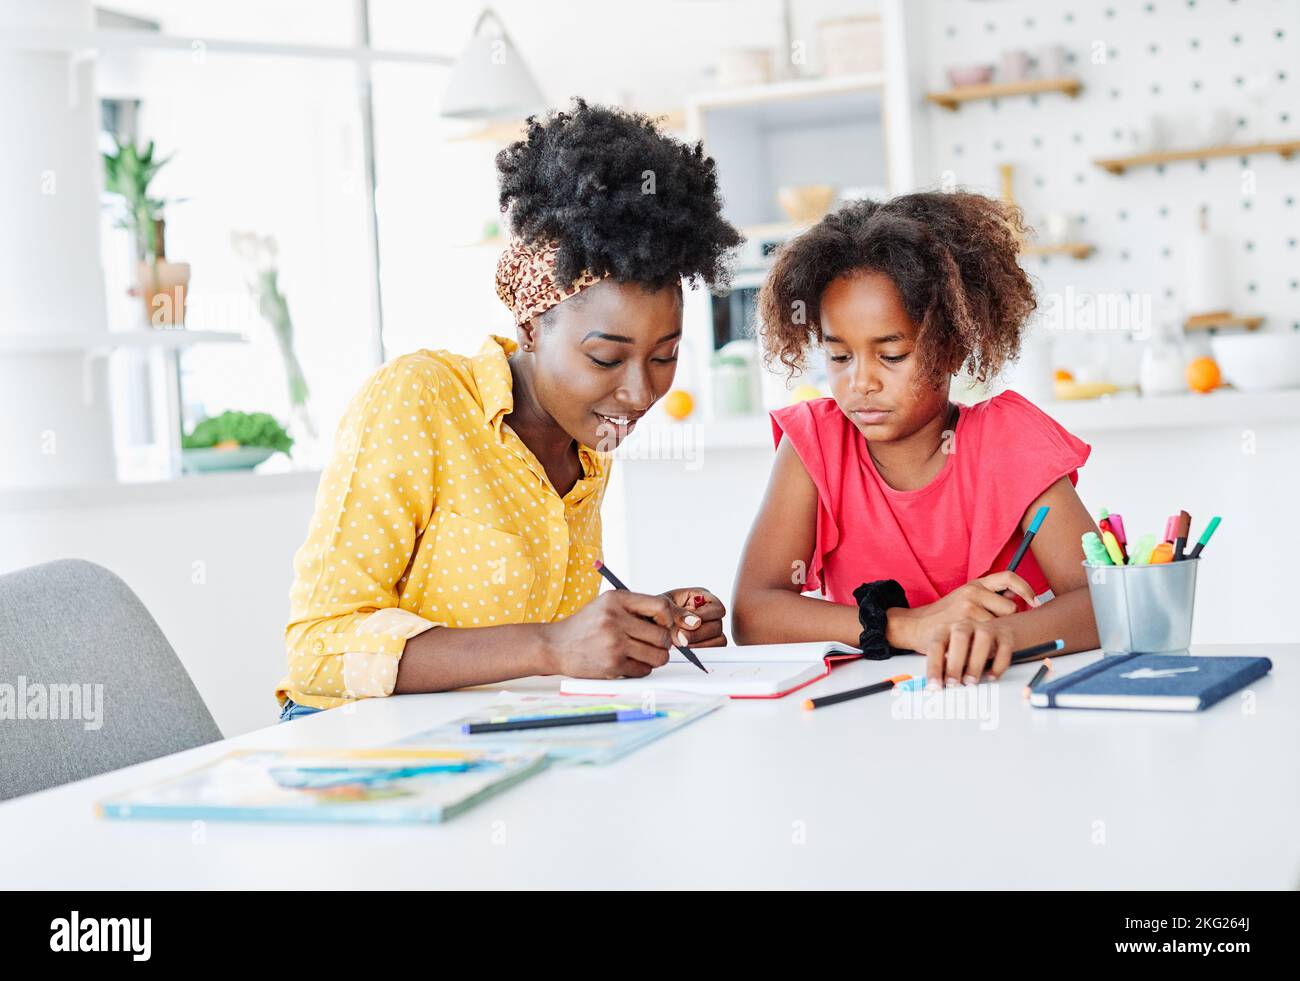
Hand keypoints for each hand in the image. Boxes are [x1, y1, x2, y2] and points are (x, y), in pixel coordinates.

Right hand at [540, 590, 693, 678]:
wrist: (555, 645)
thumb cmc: (587, 625)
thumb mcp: (608, 605)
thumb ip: (639, 609)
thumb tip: (680, 625)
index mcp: (616, 599)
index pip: (661, 606)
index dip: (670, 618)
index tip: (665, 624)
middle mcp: (615, 620)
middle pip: (663, 635)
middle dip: (664, 642)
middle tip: (653, 642)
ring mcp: (613, 644)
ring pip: (658, 656)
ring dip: (656, 657)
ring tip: (643, 653)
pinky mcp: (612, 665)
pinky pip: (644, 670)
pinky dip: (642, 668)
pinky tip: (628, 662)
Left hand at [661, 587, 727, 647]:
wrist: (648, 624)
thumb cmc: (656, 610)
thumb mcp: (663, 605)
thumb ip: (678, 612)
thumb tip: (694, 623)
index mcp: (701, 597)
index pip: (716, 608)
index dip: (703, 616)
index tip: (686, 623)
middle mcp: (709, 613)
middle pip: (717, 626)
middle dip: (696, 634)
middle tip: (679, 638)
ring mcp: (710, 630)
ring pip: (719, 640)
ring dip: (698, 644)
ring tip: (680, 644)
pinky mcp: (708, 644)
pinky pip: (714, 650)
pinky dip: (700, 651)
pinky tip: (685, 650)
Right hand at [887, 571, 1038, 651]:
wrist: (914, 625)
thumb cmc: (943, 616)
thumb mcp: (964, 599)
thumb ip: (988, 598)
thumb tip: (1018, 600)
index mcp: (975, 584)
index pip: (1009, 577)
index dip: (1026, 588)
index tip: (1036, 601)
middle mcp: (973, 592)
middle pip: (1010, 607)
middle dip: (1005, 621)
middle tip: (992, 630)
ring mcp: (968, 607)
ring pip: (999, 625)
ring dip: (992, 635)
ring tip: (975, 638)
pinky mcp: (963, 623)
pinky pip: (986, 637)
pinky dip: (982, 644)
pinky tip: (970, 644)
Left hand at [920, 616, 1017, 687]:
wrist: (993, 630)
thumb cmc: (966, 646)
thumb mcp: (950, 653)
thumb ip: (944, 666)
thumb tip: (937, 686)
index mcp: (947, 628)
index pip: (937, 645)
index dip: (934, 665)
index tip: (933, 685)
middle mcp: (965, 624)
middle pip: (960, 638)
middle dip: (955, 663)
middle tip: (952, 684)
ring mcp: (985, 627)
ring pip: (983, 640)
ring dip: (975, 663)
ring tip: (970, 682)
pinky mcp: (1004, 635)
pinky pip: (1004, 648)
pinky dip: (998, 664)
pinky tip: (992, 677)